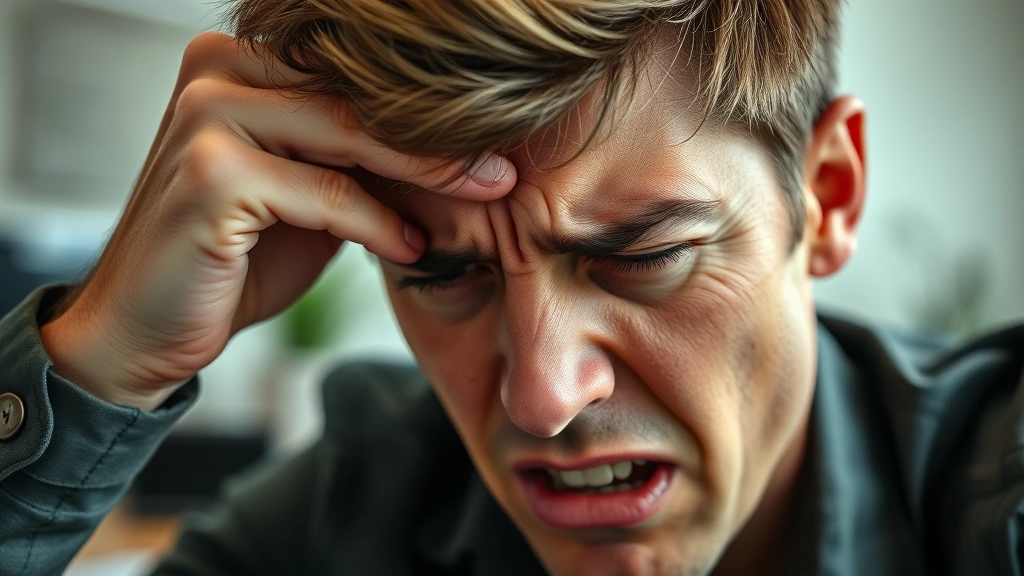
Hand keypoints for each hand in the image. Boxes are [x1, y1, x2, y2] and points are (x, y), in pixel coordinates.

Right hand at [39, 33, 515, 409]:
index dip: (428, 111)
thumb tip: (455, 145)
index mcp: (237, 62)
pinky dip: (376, 221)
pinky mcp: (210, 174)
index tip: (495, 140)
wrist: (148, 327)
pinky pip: (324, 192)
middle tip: (504, 170)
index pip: (351, 77)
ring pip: (348, 134)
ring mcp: (206, 116)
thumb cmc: (234, 261)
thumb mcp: (305, 195)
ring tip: (483, 199)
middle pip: (356, 96)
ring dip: (425, 174)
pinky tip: (411, 246)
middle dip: (441, 139)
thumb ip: (354, 159)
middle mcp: (216, 70)